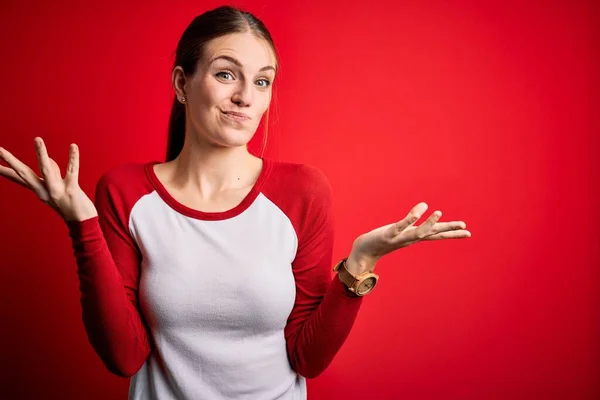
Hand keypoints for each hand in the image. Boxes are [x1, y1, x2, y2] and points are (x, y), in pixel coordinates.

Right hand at [0, 137, 97, 220]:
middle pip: (24, 173)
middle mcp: (44, 191)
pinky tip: (73, 146)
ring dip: (41, 154)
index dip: (4, 171)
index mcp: (39, 191)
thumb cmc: (71, 206)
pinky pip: (72, 170)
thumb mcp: (56, 190)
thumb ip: (52, 174)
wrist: (83, 225)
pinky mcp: (71, 190)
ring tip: (37, 139)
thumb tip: (48, 159)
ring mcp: (57, 190)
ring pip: (46, 169)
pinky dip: (73, 158)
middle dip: (10, 160)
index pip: (18, 178)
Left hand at [347, 202, 470, 273]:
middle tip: (464, 227)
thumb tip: (424, 205)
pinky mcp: (388, 234)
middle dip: (448, 230)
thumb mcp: (400, 229)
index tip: (467, 232)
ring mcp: (399, 237)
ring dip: (429, 223)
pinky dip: (409, 220)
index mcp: (414, 237)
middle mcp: (409, 238)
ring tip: (439, 213)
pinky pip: (400, 226)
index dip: (451, 233)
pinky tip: (416, 212)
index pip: (436, 234)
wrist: (364, 252)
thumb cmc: (382, 241)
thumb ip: (413, 218)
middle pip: (432, 233)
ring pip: (418, 232)